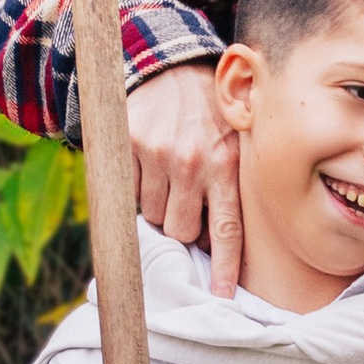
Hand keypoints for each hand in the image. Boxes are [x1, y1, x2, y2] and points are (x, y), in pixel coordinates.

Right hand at [126, 63, 241, 295]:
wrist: (168, 64)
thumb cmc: (208, 113)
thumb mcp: (235, 141)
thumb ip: (233, 185)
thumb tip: (220, 243)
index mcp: (227, 166)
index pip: (228, 229)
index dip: (223, 268)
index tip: (221, 299)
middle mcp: (194, 163)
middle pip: (180, 231)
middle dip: (181, 229)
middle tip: (185, 205)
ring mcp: (159, 155)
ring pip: (152, 215)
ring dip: (157, 208)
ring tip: (169, 178)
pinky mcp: (128, 146)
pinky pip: (128, 192)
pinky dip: (135, 188)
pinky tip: (148, 165)